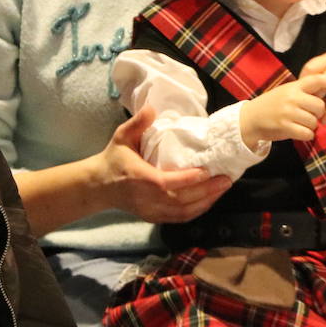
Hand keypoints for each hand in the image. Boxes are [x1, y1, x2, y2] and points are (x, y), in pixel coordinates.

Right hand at [94, 106, 230, 222]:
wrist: (99, 187)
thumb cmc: (114, 159)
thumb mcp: (121, 137)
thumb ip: (137, 123)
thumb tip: (152, 108)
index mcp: (139, 178)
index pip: (165, 183)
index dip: (187, 180)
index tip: (206, 171)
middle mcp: (146, 198)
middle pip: (180, 200)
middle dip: (206, 191)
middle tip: (226, 179)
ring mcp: (150, 211)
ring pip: (182, 212)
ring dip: (205, 202)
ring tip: (222, 188)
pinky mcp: (153, 217)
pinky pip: (179, 218)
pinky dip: (196, 211)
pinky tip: (209, 201)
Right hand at [239, 74, 325, 147]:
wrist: (251, 118)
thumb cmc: (272, 105)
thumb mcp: (287, 92)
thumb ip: (304, 90)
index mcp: (294, 86)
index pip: (317, 80)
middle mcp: (292, 97)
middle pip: (320, 106)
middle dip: (318, 114)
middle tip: (309, 115)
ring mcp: (288, 112)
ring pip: (314, 122)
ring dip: (311, 126)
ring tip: (300, 123)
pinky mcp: (285, 127)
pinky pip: (307, 133)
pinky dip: (306, 135)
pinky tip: (298, 132)